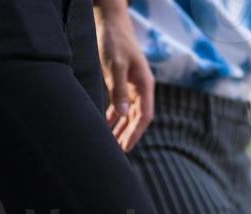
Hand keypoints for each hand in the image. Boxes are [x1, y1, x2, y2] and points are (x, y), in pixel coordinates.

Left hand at [94, 0, 153, 151]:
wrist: (111, 22)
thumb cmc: (115, 41)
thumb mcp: (115, 66)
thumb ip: (119, 90)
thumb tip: (122, 114)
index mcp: (145, 85)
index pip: (144, 116)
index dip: (135, 133)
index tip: (126, 148)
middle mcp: (141, 88)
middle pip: (136, 118)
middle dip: (127, 135)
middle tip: (116, 154)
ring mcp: (132, 86)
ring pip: (128, 114)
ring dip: (120, 129)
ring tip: (111, 145)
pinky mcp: (122, 84)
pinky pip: (120, 106)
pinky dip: (113, 117)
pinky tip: (105, 127)